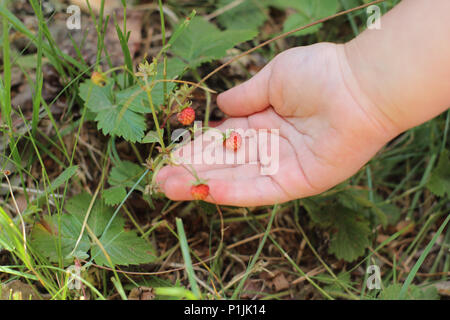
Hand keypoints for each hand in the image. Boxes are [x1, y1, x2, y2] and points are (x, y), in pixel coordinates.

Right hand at [156, 43, 397, 205]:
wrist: (359, 84)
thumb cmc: (319, 73)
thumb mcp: (272, 78)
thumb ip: (245, 97)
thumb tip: (219, 106)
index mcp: (263, 121)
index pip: (222, 141)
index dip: (195, 148)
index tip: (168, 156)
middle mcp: (270, 147)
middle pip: (224, 164)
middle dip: (191, 172)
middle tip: (158, 181)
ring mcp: (283, 167)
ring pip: (236, 179)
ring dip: (202, 185)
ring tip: (169, 189)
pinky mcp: (298, 182)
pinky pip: (260, 190)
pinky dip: (233, 192)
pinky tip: (205, 191)